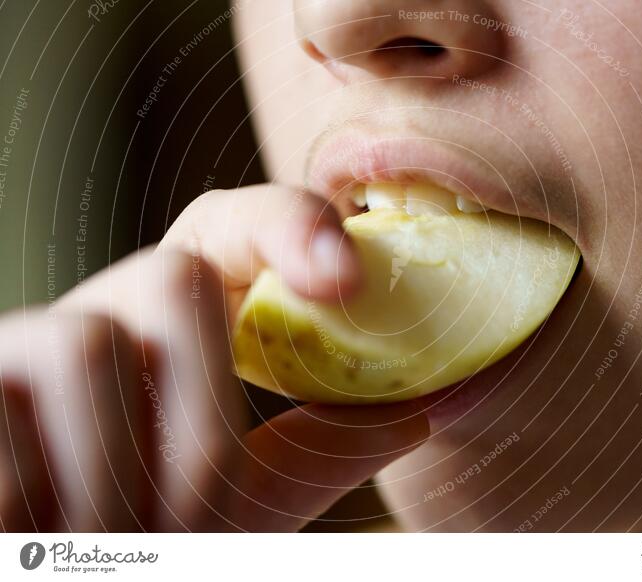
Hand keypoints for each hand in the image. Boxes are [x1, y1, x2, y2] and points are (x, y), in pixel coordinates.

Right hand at [0, 184, 429, 531]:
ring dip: (114, 480)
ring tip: (104, 542)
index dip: (289, 227)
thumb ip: (317, 448)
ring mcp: (21, 342)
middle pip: (174, 275)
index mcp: (178, 333)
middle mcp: (104, 315)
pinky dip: (33, 494)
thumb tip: (423, 410)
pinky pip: (5, 410)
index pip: (233, 227)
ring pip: (87, 343)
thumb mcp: (241, 502)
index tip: (345, 278)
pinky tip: (31, 529)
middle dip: (197, 421)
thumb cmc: (145, 542)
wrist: (58, 574)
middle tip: (183, 520)